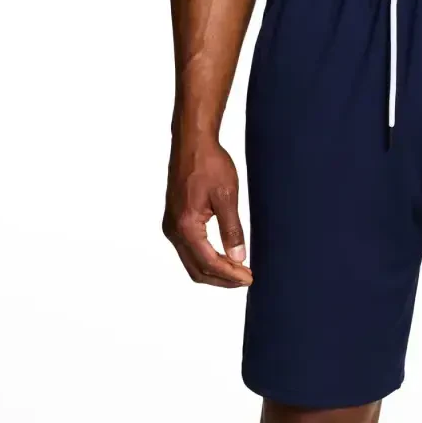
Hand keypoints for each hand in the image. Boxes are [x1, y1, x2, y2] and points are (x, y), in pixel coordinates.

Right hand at [163, 137, 252, 286]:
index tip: (249, 278)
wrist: (192, 142)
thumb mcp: (227, 197)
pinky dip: (206, 260)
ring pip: (192, 263)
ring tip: (238, 271)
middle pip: (197, 270)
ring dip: (215, 271)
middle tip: (246, 279)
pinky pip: (189, 251)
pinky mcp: (174, 221)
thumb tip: (238, 257)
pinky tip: (224, 258)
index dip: (230, 275)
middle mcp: (173, 230)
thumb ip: (232, 230)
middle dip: (222, 279)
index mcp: (185, 226)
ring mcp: (171, 227)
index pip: (209, 263)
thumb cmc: (208, 164)